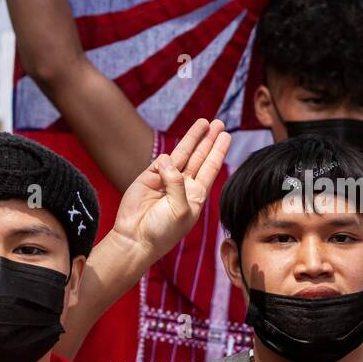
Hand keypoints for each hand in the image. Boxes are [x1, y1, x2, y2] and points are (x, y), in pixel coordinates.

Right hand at [111, 119, 230, 261]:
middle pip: (200, 156)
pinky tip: (164, 168)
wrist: (136, 238)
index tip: (226, 136)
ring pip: (183, 153)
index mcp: (196, 195)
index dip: (218, 151)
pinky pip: (161, 161)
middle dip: (208, 139)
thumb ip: (178, 184)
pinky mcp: (149, 177)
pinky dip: (165, 161)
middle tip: (219, 123)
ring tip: (204, 122)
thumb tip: (168, 161)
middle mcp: (183, 185)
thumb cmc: (163, 231)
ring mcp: (166, 179)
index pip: (210, 168)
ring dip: (193, 138)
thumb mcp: (180, 210)